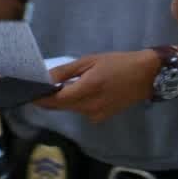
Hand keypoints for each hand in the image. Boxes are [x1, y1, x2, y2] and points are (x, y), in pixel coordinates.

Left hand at [35, 52, 157, 123]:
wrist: (147, 76)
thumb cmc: (119, 63)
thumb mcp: (91, 61)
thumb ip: (67, 71)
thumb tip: (46, 78)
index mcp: (87, 89)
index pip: (55, 100)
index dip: (40, 98)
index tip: (30, 92)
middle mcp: (89, 107)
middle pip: (60, 107)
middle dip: (49, 99)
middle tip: (41, 88)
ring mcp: (96, 114)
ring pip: (70, 109)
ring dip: (63, 100)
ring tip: (62, 87)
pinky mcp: (101, 117)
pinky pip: (81, 111)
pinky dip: (77, 103)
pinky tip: (83, 92)